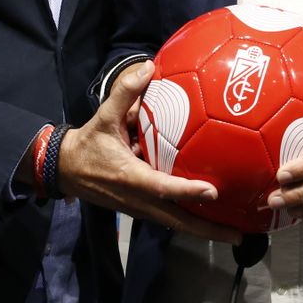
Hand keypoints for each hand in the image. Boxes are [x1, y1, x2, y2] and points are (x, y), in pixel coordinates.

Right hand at [59, 61, 241, 243]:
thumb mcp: (103, 117)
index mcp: (130, 177)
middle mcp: (138, 199)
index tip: (213, 192)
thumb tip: (148, 66)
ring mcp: (140, 208)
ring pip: (175, 223)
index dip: (187, 191)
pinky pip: (170, 217)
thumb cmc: (87, 144)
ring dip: (202, 229)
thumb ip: (125, 92)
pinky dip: (191, 220)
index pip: (163, 187)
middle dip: (206, 229)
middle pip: (177, 220)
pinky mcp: (142, 209)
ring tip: (233, 233)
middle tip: (238, 236)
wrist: (65, 170)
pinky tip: (213, 217)